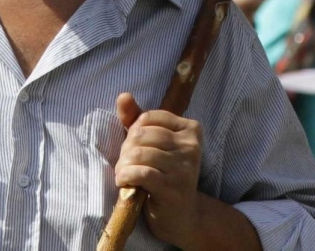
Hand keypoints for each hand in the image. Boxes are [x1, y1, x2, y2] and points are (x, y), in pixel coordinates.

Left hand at [114, 93, 202, 246]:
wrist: (184, 217)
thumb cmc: (165, 176)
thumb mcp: (154, 145)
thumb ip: (137, 119)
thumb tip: (123, 96)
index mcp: (190, 129)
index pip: (148, 117)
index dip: (133, 131)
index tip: (132, 148)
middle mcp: (191, 146)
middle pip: (142, 135)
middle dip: (126, 150)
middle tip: (125, 164)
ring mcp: (185, 167)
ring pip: (140, 153)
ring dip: (123, 165)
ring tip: (123, 174)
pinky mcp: (173, 188)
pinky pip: (141, 173)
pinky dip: (126, 176)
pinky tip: (124, 182)